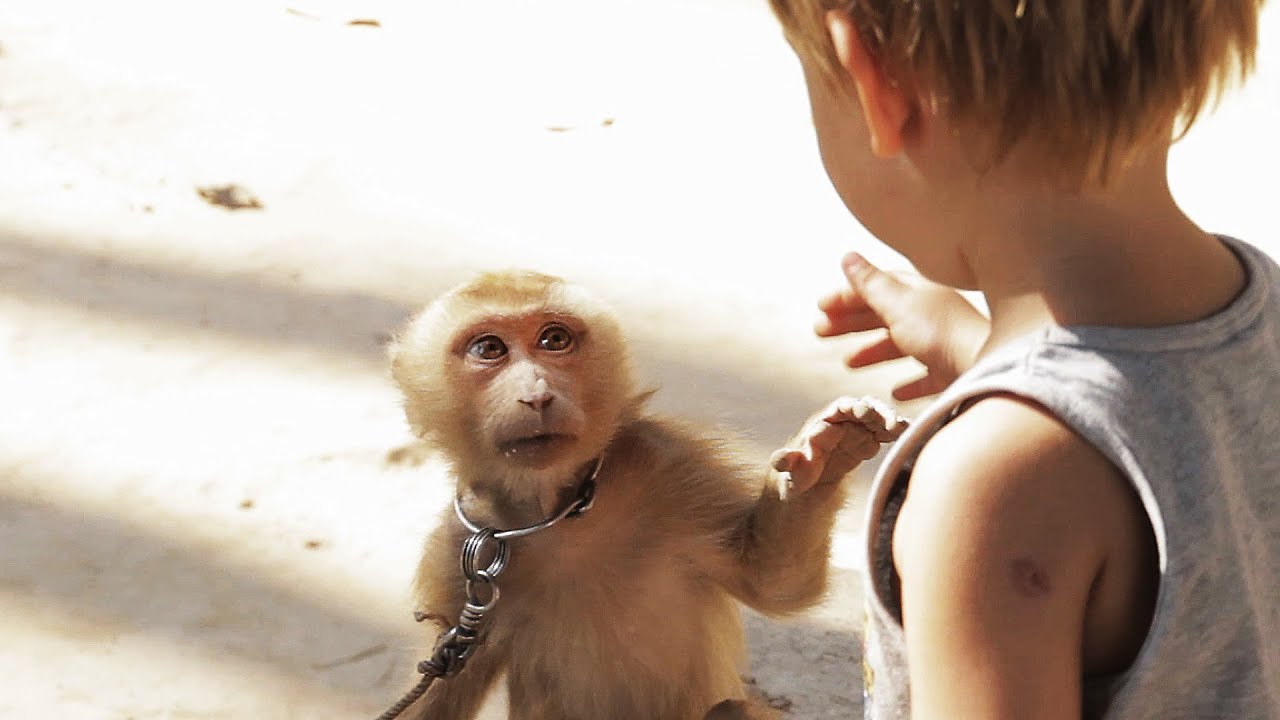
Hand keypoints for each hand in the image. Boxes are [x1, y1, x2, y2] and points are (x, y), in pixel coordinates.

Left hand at [770, 396, 907, 498]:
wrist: (810, 488)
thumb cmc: (796, 477)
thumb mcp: (790, 475)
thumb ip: (787, 465)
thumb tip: (780, 460)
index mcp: (822, 424)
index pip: (838, 410)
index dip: (850, 408)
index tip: (862, 411)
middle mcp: (841, 423)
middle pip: (862, 409)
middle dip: (875, 411)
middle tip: (889, 421)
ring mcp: (857, 432)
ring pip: (877, 420)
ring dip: (890, 421)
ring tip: (903, 429)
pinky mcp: (868, 443)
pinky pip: (884, 434)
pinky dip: (896, 433)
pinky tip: (909, 434)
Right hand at [816, 253, 989, 400]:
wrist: (986, 366)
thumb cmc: (940, 332)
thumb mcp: (897, 303)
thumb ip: (870, 284)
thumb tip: (848, 256)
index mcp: (917, 292)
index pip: (876, 287)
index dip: (846, 296)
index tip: (820, 308)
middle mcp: (931, 313)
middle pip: (884, 315)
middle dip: (851, 322)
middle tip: (820, 333)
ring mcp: (943, 342)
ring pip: (901, 344)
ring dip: (872, 351)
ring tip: (848, 363)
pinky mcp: (954, 371)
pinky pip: (927, 375)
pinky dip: (909, 382)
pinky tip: (896, 392)